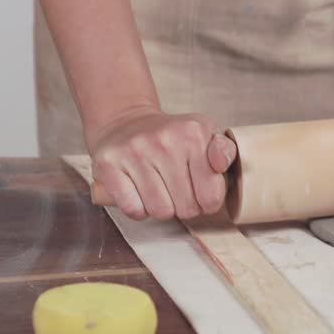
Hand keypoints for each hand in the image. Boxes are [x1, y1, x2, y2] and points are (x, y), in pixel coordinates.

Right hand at [87, 109, 236, 220]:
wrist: (126, 122)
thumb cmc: (171, 137)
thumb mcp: (204, 135)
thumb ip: (224, 151)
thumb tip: (220, 164)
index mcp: (193, 132)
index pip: (211, 196)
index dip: (207, 202)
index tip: (200, 192)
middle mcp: (163, 140)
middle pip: (186, 208)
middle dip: (184, 206)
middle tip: (177, 191)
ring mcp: (134, 151)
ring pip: (159, 211)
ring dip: (161, 209)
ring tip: (160, 191)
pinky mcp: (109, 163)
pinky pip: (132, 209)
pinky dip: (138, 208)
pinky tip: (139, 193)